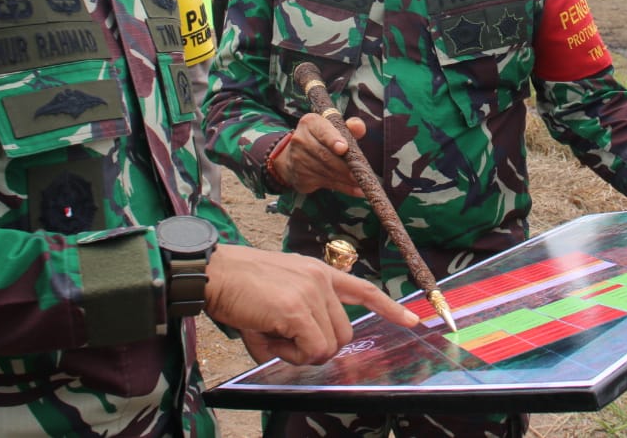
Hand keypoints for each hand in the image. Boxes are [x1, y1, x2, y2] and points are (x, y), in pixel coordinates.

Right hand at [205, 244, 417, 364]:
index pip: (362, 289)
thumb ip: (303, 320)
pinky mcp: (298, 309)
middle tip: (282, 338)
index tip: (412, 319)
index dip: (389, 307)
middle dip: (317, 347)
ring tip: (272, 333)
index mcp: (319, 272)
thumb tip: (315, 352)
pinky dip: (292, 355)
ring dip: (302, 353)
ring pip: (329, 346)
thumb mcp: (279, 297)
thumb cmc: (239, 288)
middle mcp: (321, 278)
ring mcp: (312, 292)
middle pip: (344, 334)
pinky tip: (270, 336)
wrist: (214, 273)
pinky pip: (312, 350)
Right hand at [271, 113, 365, 196]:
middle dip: (345, 166)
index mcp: (310, 123)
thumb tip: (358, 126)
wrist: (297, 155)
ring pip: (326, 171)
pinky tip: (356, 190)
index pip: (323, 132)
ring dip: (346, 179)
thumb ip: (350, 127)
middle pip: (325, 155)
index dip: (333, 140)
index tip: (344, 148)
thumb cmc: (324, 139)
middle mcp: (300, 140)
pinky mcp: (300, 176)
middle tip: (362, 173)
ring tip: (362, 184)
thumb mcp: (336, 129)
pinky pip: (325, 183)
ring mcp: (298, 159)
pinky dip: (343, 188)